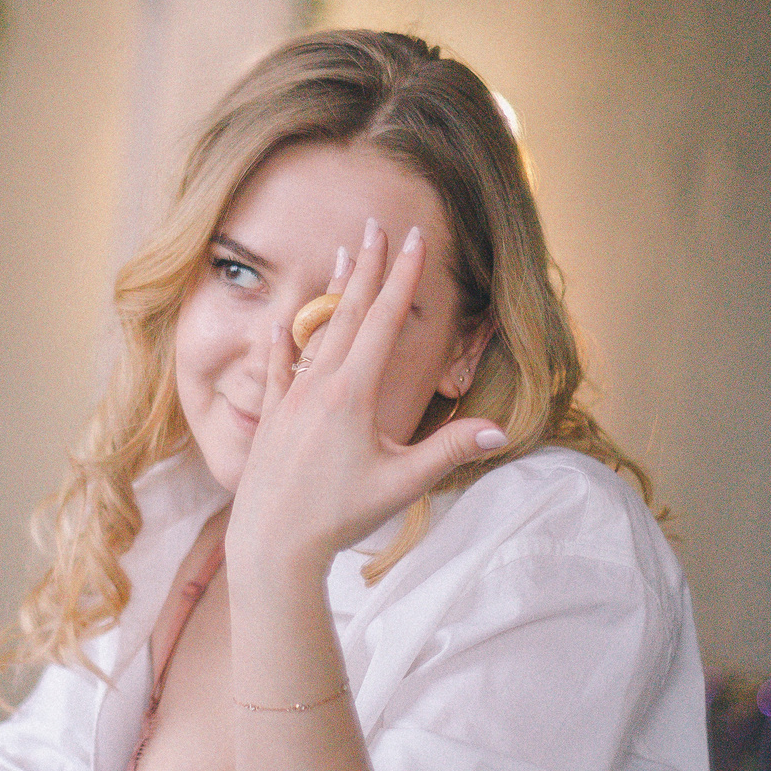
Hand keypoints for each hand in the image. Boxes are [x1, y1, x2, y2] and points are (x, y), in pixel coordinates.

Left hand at [228, 218, 505, 573]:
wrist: (272, 544)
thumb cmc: (338, 517)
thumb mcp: (402, 486)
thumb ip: (448, 452)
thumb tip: (499, 431)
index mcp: (353, 393)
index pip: (385, 321)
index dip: (404, 278)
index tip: (416, 239)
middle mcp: (319, 385)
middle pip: (350, 313)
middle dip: (369, 267)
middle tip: (379, 226)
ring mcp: (291, 398)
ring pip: (316, 332)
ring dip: (333, 292)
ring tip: (342, 253)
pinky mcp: (271, 418)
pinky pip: (279, 368)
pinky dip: (284, 341)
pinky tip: (282, 322)